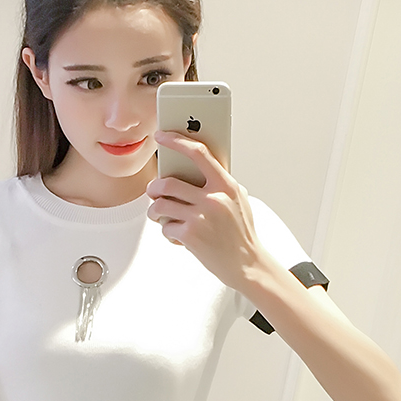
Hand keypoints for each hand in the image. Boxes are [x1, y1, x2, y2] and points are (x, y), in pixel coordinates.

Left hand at [146, 130, 260, 289]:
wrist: (247, 264)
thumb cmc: (240, 232)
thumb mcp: (237, 199)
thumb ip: (217, 182)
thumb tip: (190, 165)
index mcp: (226, 185)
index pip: (198, 153)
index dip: (177, 141)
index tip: (161, 136)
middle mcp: (213, 198)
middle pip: (168, 182)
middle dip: (154, 188)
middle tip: (154, 192)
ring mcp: (201, 217)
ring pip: (160, 205)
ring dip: (155, 211)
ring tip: (161, 216)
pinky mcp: (190, 236)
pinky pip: (165, 227)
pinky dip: (167, 232)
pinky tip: (178, 236)